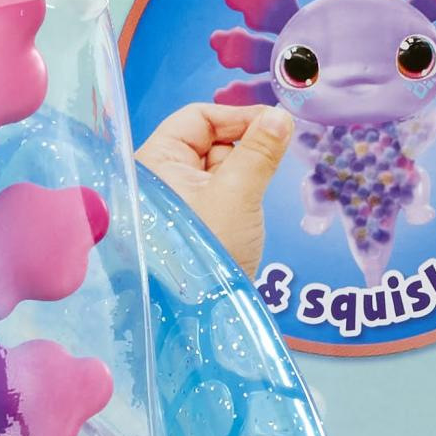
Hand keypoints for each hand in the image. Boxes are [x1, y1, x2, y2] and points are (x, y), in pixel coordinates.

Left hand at [138, 102, 292, 275]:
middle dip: (243, 148)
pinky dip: (238, 197)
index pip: (197, 118)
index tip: (274, 125)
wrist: (200, 318)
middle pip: (208, 141)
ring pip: (217, 170)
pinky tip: (246, 214)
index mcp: (155, 164)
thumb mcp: (238, 194)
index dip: (237, 117)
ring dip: (243, 175)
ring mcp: (174, 205)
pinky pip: (218, 197)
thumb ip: (260, 151)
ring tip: (252, 198)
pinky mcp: (190, 227)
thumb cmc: (206, 253)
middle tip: (271, 160)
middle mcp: (159, 181)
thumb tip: (280, 117)